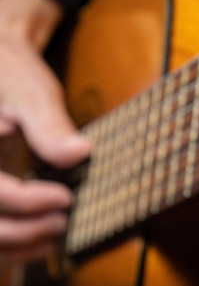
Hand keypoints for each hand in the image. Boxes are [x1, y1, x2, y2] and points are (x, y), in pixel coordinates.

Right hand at [0, 0, 90, 262]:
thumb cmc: (10, 69)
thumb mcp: (32, 91)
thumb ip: (49, 126)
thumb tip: (79, 154)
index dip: (26, 201)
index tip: (65, 197)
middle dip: (19, 230)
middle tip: (61, 222)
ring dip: (12, 242)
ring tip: (53, 234)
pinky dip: (6, 238)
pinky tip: (36, 238)